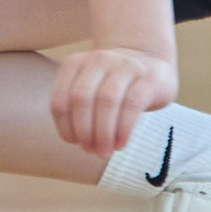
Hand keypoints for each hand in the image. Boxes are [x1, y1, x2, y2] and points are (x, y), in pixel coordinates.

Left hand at [50, 46, 176, 158]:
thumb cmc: (114, 86)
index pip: (60, 100)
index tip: (74, 143)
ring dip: (103, 133)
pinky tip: (121, 144)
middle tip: (91, 151)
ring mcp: (124, 66)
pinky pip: (132, 105)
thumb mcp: (90, 88)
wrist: (150, 63)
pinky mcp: (148, 78)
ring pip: (106, 101)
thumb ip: (79, 110)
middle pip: (81, 99)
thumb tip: (81, 143)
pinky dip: (123, 129)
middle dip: (84, 131)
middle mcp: (98, 60)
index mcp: (75, 63)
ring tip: (105, 151)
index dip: (64, 127)